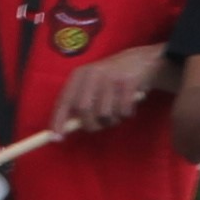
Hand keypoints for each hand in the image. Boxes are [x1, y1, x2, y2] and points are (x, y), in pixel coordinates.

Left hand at [51, 41, 168, 136]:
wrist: (142, 61)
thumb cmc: (113, 79)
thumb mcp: (92, 84)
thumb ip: (78, 103)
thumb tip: (64, 130)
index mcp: (80, 74)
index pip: (64, 100)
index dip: (59, 120)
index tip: (57, 138)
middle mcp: (93, 73)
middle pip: (83, 110)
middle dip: (91, 124)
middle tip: (101, 125)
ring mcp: (111, 77)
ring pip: (104, 114)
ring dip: (112, 120)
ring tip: (118, 111)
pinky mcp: (129, 82)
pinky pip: (123, 111)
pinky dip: (126, 114)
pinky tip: (129, 104)